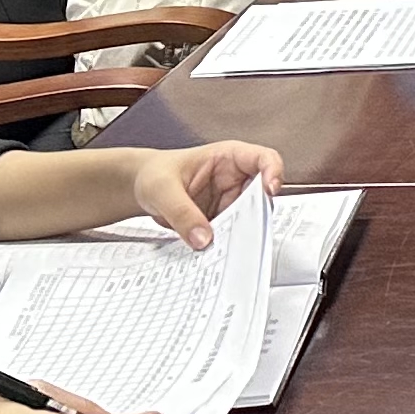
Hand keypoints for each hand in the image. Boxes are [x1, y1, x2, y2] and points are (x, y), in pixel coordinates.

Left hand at [128, 141, 283, 248]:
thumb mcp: (162, 190)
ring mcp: (230, 202)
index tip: (269, 191)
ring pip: (249, 220)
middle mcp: (236, 180)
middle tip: (245, 234)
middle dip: (256, 216)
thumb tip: (203, 239)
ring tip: (225, 249)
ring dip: (240, 235)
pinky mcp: (222, 222)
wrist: (140, 188)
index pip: (264, 159)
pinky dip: (226, 246)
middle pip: (262, 196)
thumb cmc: (154, 174)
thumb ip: (182, 213)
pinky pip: (231, 235)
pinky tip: (216, 256)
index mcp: (229, 157)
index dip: (273, 173)